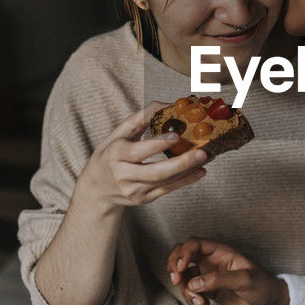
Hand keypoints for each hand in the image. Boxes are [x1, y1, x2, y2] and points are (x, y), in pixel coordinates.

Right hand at [79, 103, 207, 208]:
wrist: (96, 188)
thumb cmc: (111, 153)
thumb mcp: (118, 133)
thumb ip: (142, 117)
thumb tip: (169, 104)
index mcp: (115, 155)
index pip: (138, 151)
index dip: (157, 144)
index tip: (176, 135)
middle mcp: (124, 175)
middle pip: (156, 172)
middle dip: (182, 163)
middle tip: (203, 152)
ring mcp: (134, 191)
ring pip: (165, 182)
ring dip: (189, 170)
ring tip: (207, 157)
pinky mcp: (144, 200)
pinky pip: (168, 190)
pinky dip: (186, 180)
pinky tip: (200, 170)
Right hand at [166, 238, 288, 304]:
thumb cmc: (263, 286)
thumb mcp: (245, 280)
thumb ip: (219, 280)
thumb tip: (194, 283)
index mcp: (221, 251)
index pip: (194, 244)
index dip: (183, 253)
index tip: (180, 269)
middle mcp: (211, 261)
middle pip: (182, 255)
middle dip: (174, 266)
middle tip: (176, 280)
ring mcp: (208, 276)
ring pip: (184, 276)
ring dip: (185, 289)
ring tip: (200, 302)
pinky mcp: (208, 291)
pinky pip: (190, 291)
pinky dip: (191, 298)